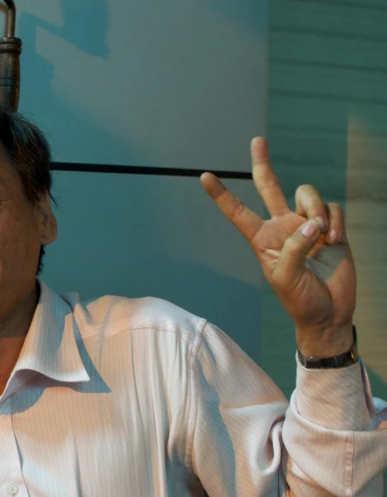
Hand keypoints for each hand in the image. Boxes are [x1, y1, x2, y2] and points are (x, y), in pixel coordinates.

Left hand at [201, 137, 355, 357]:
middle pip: (268, 186)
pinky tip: (334, 240)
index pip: (237, 212)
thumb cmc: (300, 300)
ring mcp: (305, 225)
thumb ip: (294, 250)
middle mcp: (281, 226)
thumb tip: (310, 224)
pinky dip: (334, 220)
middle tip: (256, 140)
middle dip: (262, 163)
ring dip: (315, 210)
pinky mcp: (331, 227)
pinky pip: (331, 208)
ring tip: (323, 235)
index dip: (221, 195)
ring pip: (306, 194)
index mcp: (261, 239)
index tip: (204, 176)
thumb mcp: (286, 279)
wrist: (330, 313)